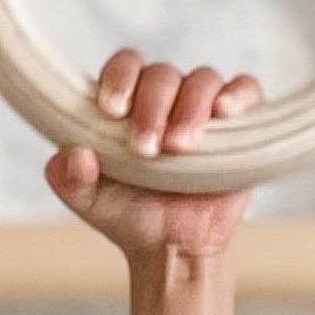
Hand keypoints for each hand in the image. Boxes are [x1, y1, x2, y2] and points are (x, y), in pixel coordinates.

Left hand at [43, 47, 262, 262]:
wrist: (170, 249)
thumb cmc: (128, 216)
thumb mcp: (88, 201)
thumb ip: (68, 178)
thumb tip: (75, 154)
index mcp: (128, 104)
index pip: (125, 66)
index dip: (119, 78)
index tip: (113, 110)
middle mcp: (166, 98)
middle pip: (163, 74)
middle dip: (152, 106)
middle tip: (146, 148)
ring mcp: (204, 109)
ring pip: (203, 79)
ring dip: (190, 108)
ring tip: (179, 148)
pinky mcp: (239, 125)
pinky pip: (246, 90)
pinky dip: (237, 95)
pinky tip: (223, 114)